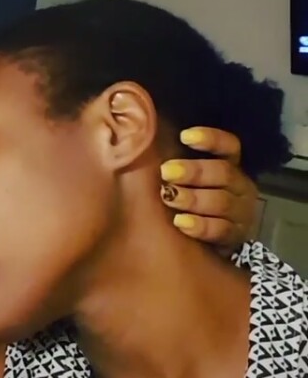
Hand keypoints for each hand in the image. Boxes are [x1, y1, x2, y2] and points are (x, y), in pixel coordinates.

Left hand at [160, 127, 257, 254]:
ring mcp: (240, 212)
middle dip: (194, 171)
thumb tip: (137, 135)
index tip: (184, 136)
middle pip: (223, 173)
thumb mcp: (179, 177)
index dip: (210, 139)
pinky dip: (200, 226)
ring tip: (169, 197)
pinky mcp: (235, 237)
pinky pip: (221, 230)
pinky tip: (180, 222)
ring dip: (193, 198)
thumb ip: (168, 159)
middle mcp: (239, 186)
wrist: (200, 242)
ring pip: (221, 202)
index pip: (228, 145)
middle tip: (166, 172)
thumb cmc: (183, 197)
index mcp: (228, 164)